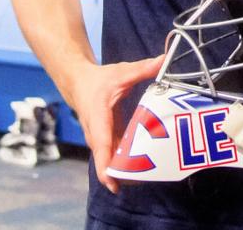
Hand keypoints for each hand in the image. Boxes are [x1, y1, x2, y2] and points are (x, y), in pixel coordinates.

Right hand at [68, 54, 163, 193]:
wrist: (78, 83)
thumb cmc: (98, 80)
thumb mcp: (121, 72)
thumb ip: (143, 68)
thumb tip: (164, 59)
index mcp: (98, 118)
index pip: (101, 146)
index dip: (106, 167)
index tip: (113, 183)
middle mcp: (97, 134)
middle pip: (107, 161)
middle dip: (123, 173)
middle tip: (146, 179)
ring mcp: (100, 140)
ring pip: (111, 161)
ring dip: (126, 170)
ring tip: (149, 175)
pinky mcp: (106, 141)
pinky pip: (115, 157)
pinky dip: (127, 162)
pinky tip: (145, 166)